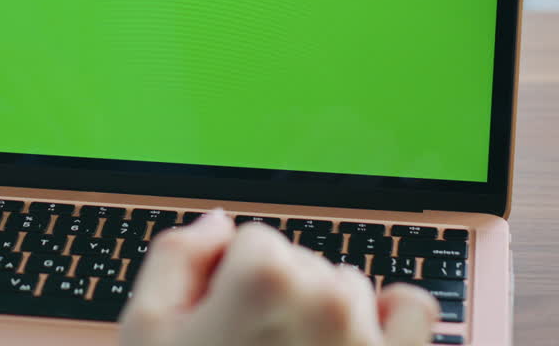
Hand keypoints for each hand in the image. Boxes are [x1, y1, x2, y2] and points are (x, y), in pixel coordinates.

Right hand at [120, 210, 439, 345]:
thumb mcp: (147, 331)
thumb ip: (176, 258)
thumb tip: (218, 225)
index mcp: (264, 278)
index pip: (252, 241)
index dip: (228, 281)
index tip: (220, 322)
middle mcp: (326, 297)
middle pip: (301, 262)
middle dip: (278, 297)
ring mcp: (367, 336)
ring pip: (348, 285)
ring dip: (326, 311)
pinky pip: (411, 309)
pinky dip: (390, 317)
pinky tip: (355, 343)